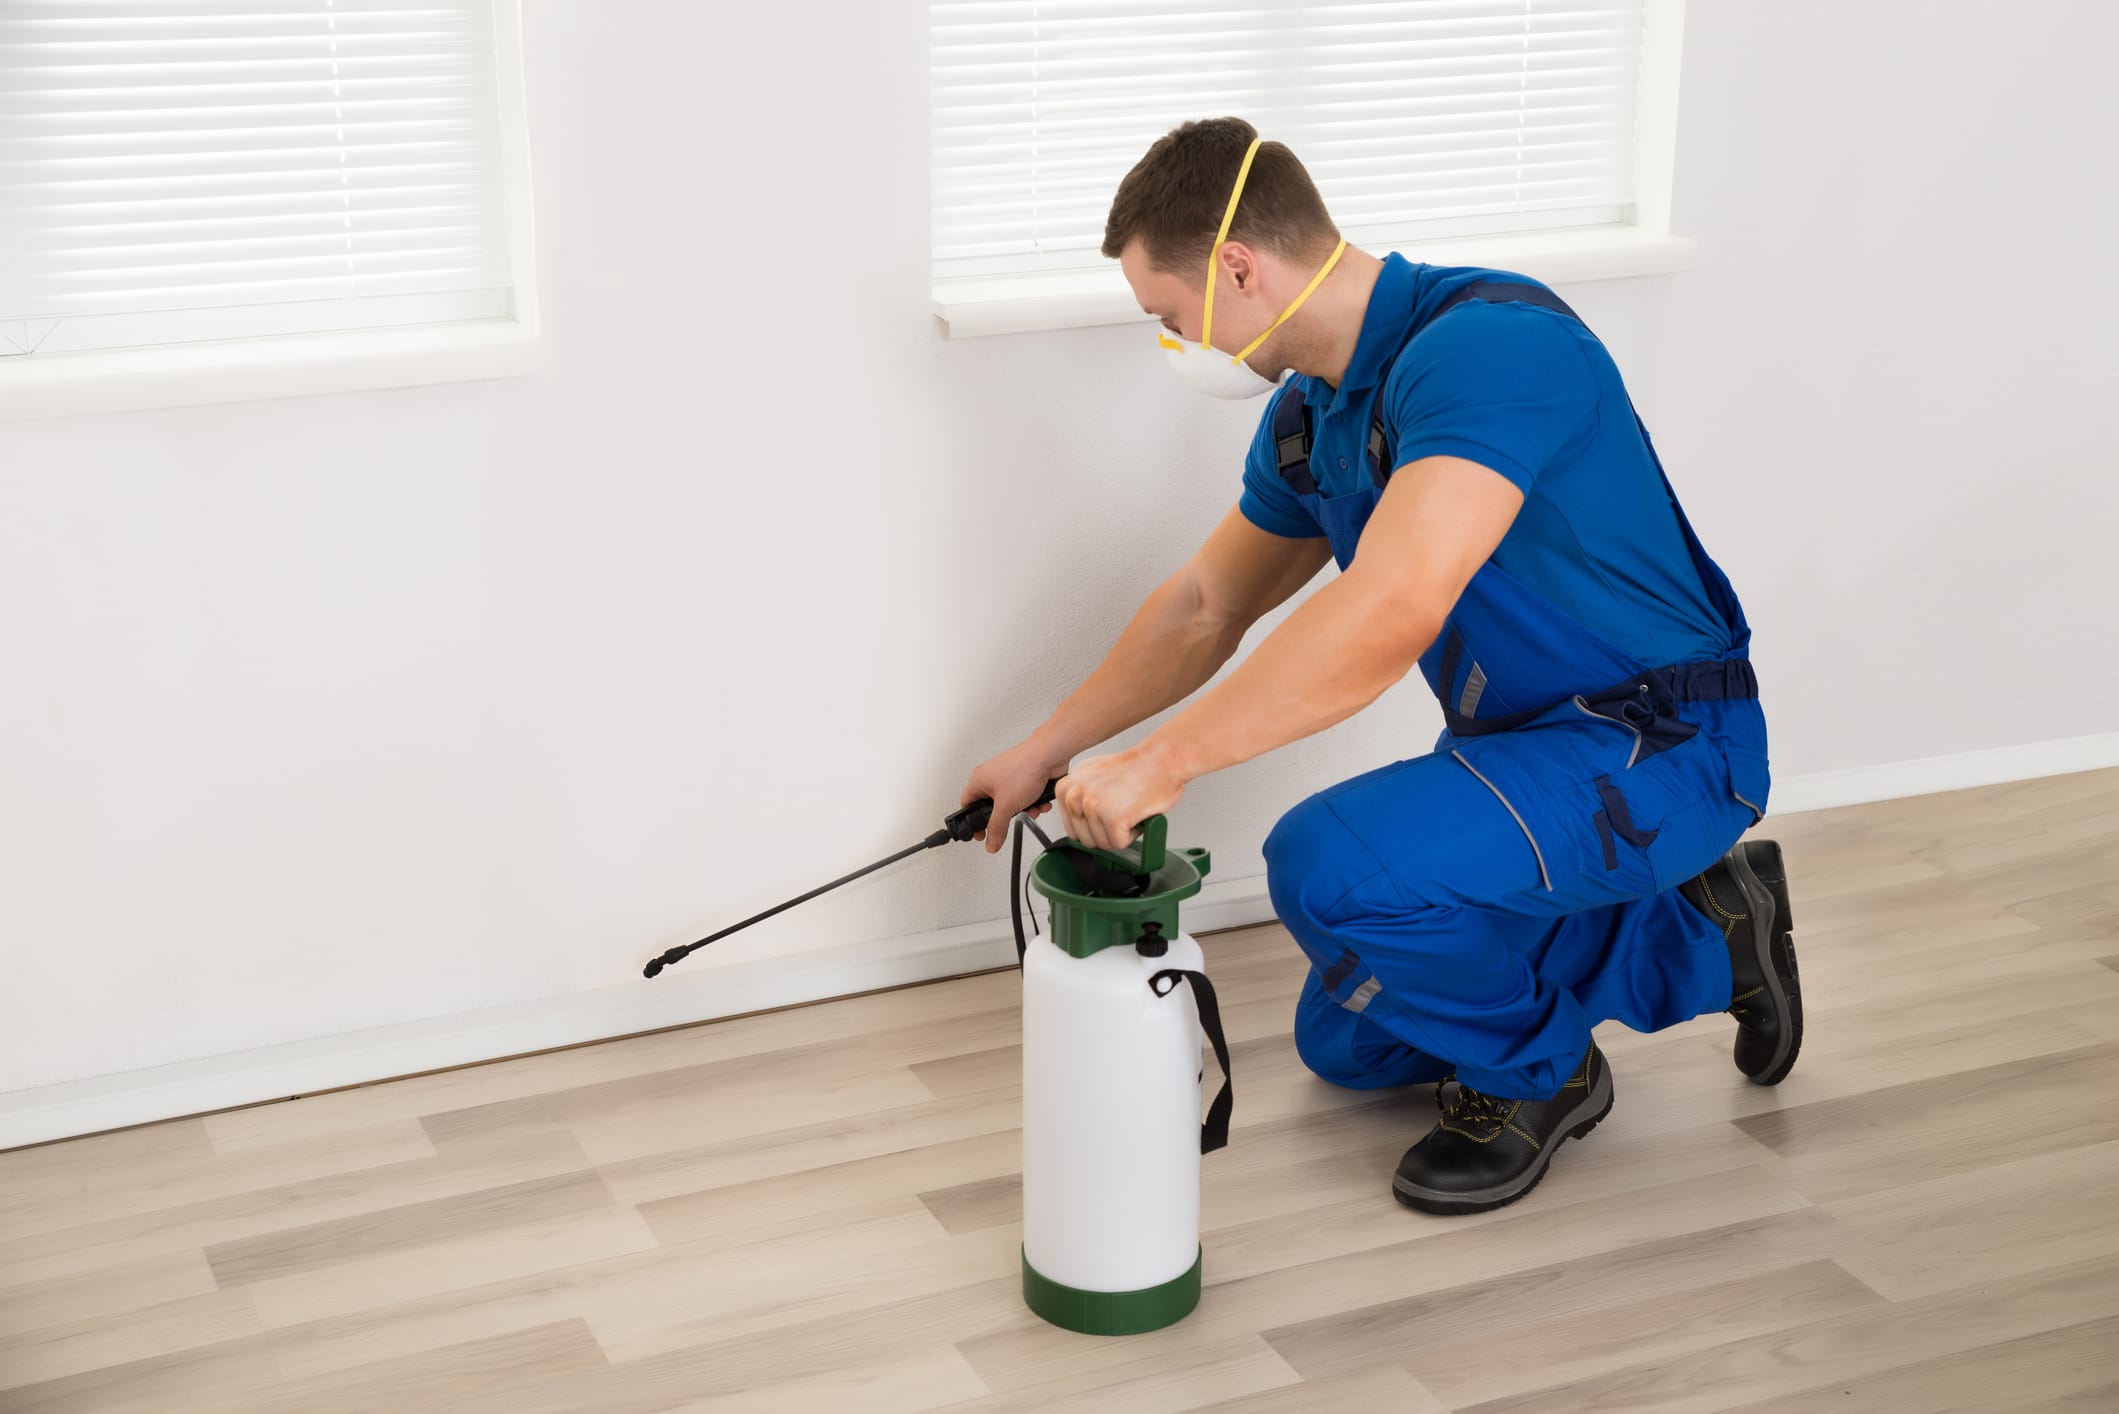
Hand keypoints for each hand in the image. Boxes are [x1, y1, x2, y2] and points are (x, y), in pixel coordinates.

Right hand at [960, 737, 1069, 853]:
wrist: (1049, 755)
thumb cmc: (1025, 768)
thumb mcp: (1006, 806)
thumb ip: (997, 828)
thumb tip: (990, 843)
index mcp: (979, 780)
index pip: (967, 806)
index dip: (972, 822)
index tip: (979, 834)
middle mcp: (992, 777)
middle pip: (992, 807)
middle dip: (1005, 817)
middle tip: (1008, 822)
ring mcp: (1009, 777)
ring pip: (1011, 803)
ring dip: (1023, 811)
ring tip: (1030, 809)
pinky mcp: (1025, 777)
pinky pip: (1025, 797)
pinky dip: (1033, 802)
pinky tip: (1040, 802)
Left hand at [1055, 742, 1188, 851]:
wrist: (1161, 760)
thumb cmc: (1136, 768)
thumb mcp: (1094, 777)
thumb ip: (1080, 798)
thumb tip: (1076, 820)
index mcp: (1066, 788)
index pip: (1072, 828)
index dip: (1094, 826)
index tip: (1107, 812)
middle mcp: (1074, 797)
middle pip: (1085, 839)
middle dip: (1106, 832)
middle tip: (1122, 810)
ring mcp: (1092, 808)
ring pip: (1103, 844)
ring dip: (1120, 833)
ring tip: (1129, 808)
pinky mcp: (1112, 819)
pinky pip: (1119, 843)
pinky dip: (1132, 834)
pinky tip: (1136, 814)